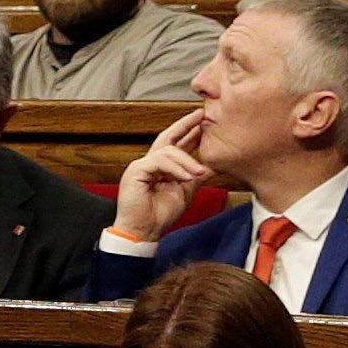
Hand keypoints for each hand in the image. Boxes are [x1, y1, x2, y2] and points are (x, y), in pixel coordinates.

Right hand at [112, 108, 216, 247]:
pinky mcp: (136, 171)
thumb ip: (195, 178)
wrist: (144, 231)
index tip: (204, 122)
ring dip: (187, 160)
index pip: (176, 143)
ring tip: (200, 171)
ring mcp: (142, 165)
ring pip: (167, 151)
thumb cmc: (159, 214)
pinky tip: (187, 177)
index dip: (189, 131)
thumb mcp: (185, 192)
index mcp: (162, 167)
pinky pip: (159, 162)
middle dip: (185, 125)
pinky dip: (175, 168)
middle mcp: (150, 162)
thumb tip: (212, 166)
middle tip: (201, 116)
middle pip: (167, 137)